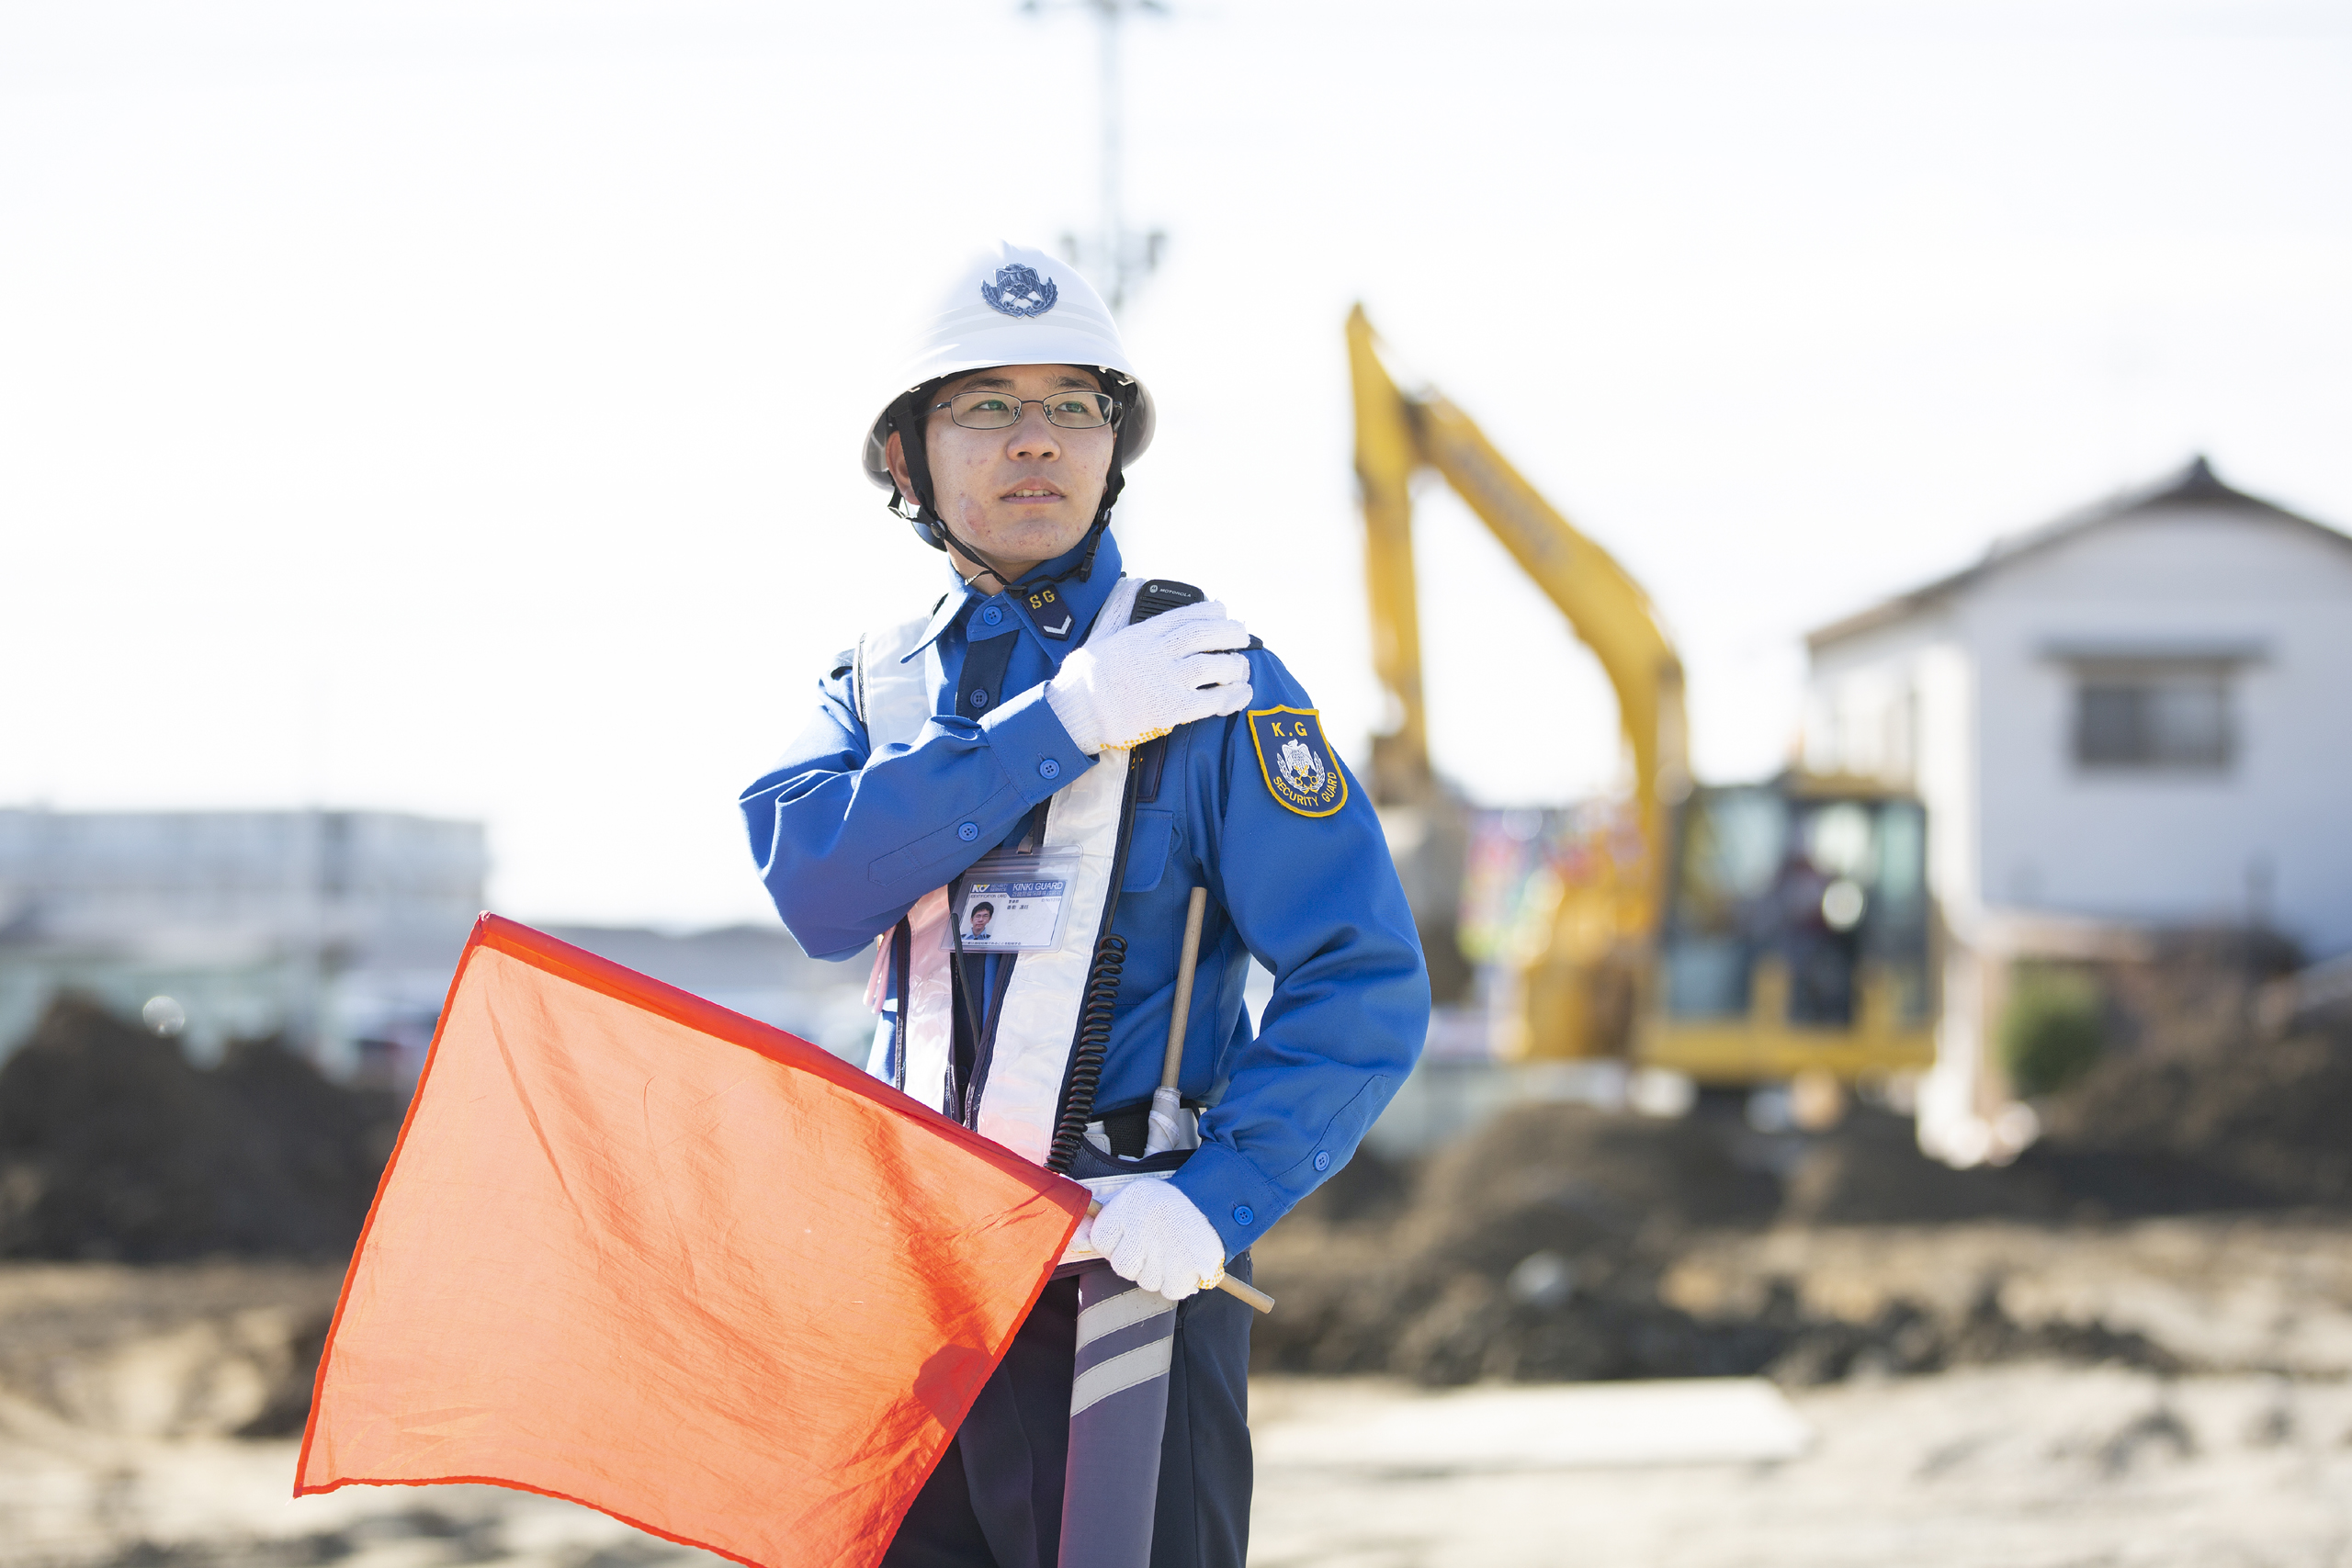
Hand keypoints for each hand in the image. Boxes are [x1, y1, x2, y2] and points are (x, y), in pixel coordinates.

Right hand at [1045, 601, 1251, 754]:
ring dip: (1235, 666)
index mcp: (1142, 634)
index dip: (1211, 611)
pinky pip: (1213, 701)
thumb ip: (1120, 609)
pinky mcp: (1172, 710)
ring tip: (1242, 667)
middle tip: (1244, 635)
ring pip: (1216, 666)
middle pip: (1207, 634)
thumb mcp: (1100, 634)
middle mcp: (1158, 654)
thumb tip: (1131, 583)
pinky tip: (1242, 694)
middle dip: (1232, 633)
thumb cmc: (1084, 679)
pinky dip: (1232, 697)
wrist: (1074, 714)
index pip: (1185, 614)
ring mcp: (1167, 681)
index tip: (1223, 611)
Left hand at [1089, 1179, 1225, 1299]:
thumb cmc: (1166, 1203)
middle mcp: (1143, 1229)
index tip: (1131, 1233)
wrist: (1212, 1200)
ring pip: (1147, 1282)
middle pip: (1123, 1267)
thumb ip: (1103, 1219)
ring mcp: (1166, 1250)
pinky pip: (1171, 1291)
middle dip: (1137, 1261)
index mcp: (1127, 1207)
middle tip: (1153, 1245)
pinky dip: (1178, 1282)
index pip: (1100, 1242)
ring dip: (1159, 1272)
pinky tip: (1184, 1262)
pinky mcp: (1190, 1267)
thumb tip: (1075, 1237)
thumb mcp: (1131, 1199)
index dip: (1115, 1243)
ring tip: (1171, 1250)